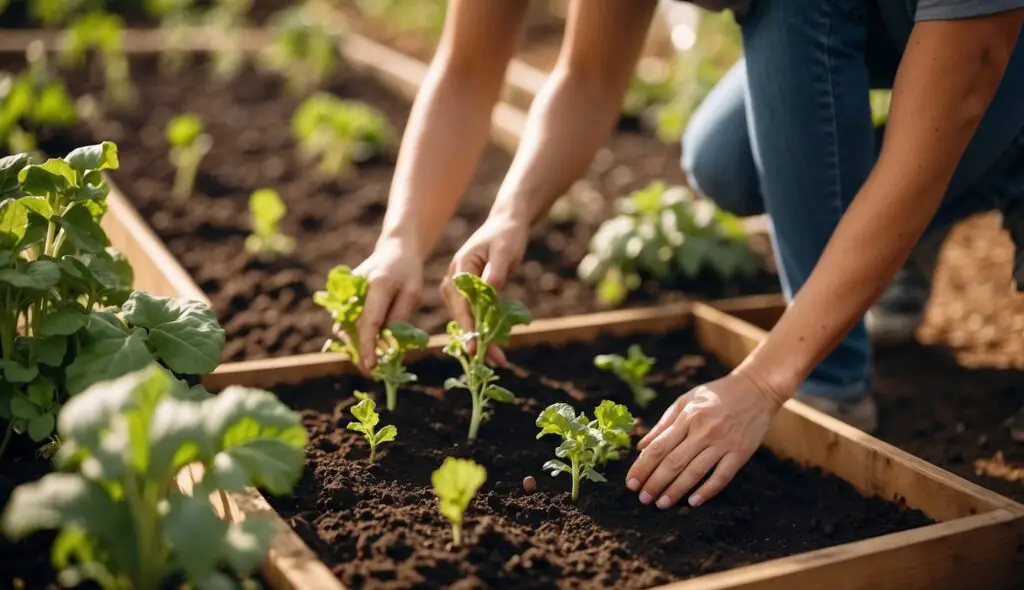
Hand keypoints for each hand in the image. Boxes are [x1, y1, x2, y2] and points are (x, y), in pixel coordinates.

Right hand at [353, 236, 423, 373]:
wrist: (394, 248)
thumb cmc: (408, 271)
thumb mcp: (413, 293)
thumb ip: (400, 317)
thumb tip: (389, 344)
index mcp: (378, 286)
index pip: (370, 322)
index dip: (369, 347)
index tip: (371, 366)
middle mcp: (356, 289)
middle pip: (353, 328)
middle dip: (360, 351)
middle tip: (370, 371)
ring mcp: (347, 291)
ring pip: (345, 327)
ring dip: (355, 344)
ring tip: (369, 361)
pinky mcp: (344, 295)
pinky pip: (345, 320)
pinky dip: (354, 334)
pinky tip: (365, 345)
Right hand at [440, 214, 528, 365]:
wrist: (506, 225)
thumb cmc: (506, 235)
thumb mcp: (505, 251)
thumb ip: (497, 271)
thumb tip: (491, 289)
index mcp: (460, 268)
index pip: (462, 303)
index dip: (469, 327)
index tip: (475, 347)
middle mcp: (453, 279)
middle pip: (461, 315)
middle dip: (476, 338)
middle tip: (494, 360)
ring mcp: (458, 287)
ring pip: (465, 319)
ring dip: (480, 338)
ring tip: (497, 358)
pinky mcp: (467, 293)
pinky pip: (472, 315)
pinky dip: (482, 329)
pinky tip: (494, 345)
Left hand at [625, 370, 784, 508]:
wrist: (756, 388)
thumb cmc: (716, 394)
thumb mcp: (686, 400)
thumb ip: (663, 424)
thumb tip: (640, 447)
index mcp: (687, 417)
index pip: (658, 447)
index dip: (642, 467)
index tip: (630, 483)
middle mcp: (703, 430)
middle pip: (673, 462)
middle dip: (655, 483)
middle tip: (642, 498)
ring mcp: (723, 442)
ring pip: (695, 472)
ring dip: (676, 491)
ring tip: (661, 504)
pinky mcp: (741, 452)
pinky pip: (722, 476)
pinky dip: (707, 491)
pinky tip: (693, 502)